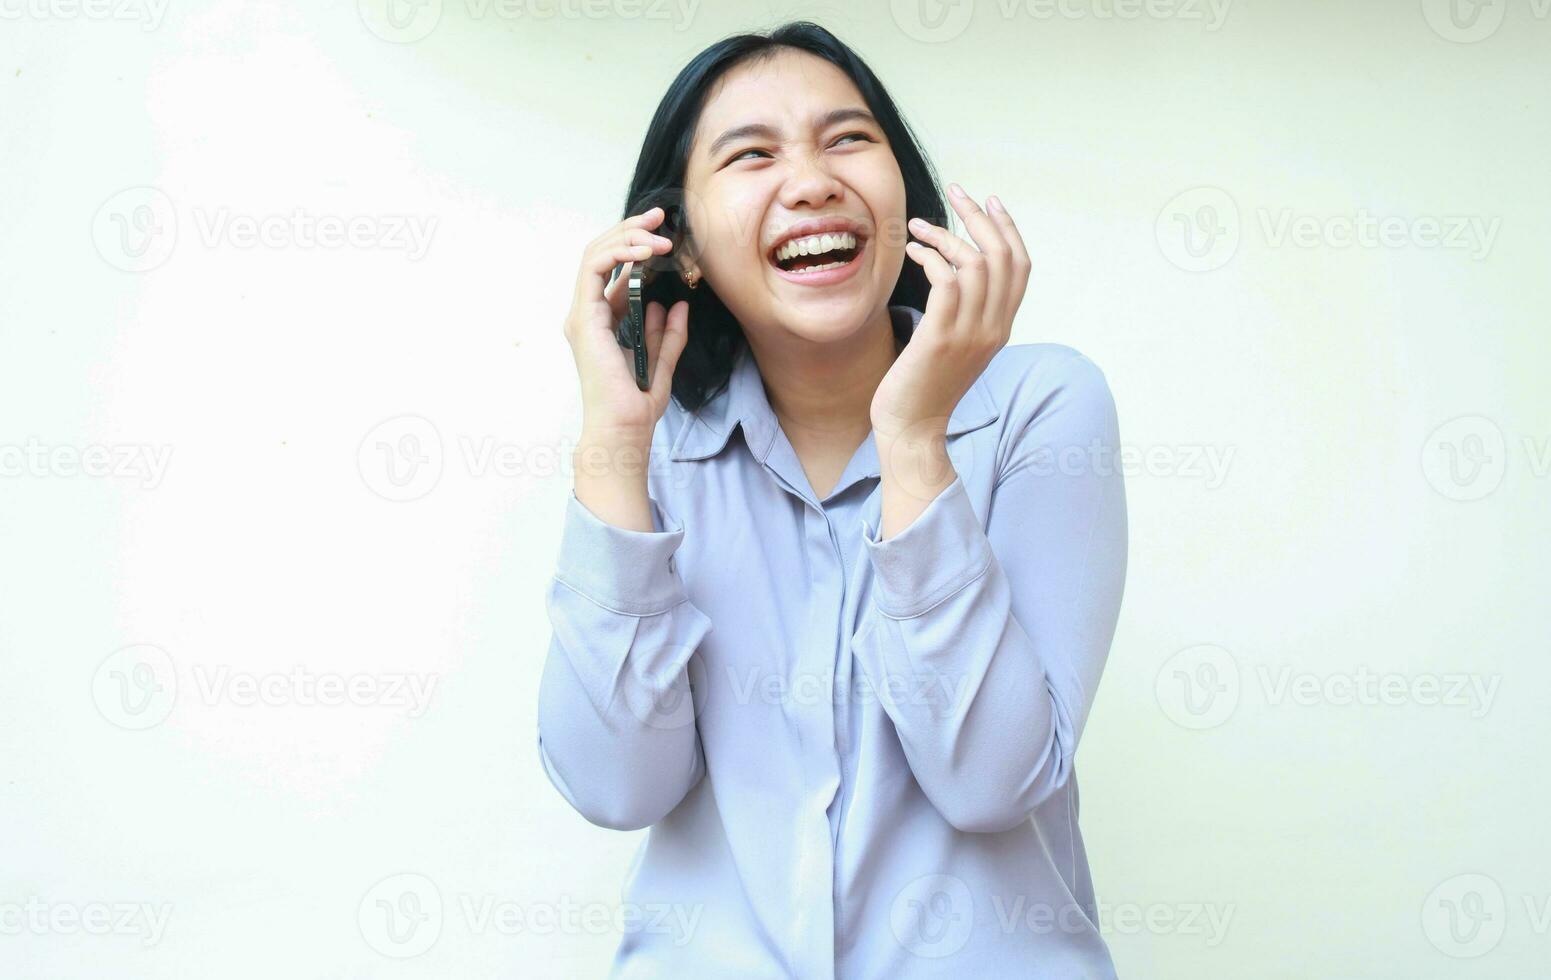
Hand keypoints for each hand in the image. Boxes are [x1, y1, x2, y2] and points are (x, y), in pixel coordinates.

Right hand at [562, 205, 689, 444]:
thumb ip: (669, 335)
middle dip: (630, 228)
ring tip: (658, 236)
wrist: (623, 427)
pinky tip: (645, 253)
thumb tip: (675, 305)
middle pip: (602, 254)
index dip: (637, 245)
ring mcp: (582, 314)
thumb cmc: (637, 404)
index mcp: (604, 321)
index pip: (614, 270)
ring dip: (627, 237)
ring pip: (595, 254)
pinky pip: (594, 269)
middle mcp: (588, 313)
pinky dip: (619, 253)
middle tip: (660, 215)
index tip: (665, 232)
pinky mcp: (584, 317)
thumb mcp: (664, 363)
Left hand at [870, 185, 1030, 443]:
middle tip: (955, 192)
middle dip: (979, 216)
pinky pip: (947, 280)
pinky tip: (912, 252)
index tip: (989, 201)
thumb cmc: (923, 385)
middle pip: (1002, 256)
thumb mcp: (955, 346)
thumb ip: (965, 313)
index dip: (1008, 228)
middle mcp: (994, 328)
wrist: (912, 428)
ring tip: (917, 226)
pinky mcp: (941, 338)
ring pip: (976, 263)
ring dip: (946, 234)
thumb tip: (954, 274)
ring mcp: (970, 334)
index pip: (1020, 266)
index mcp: (1001, 327)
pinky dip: (931, 256)